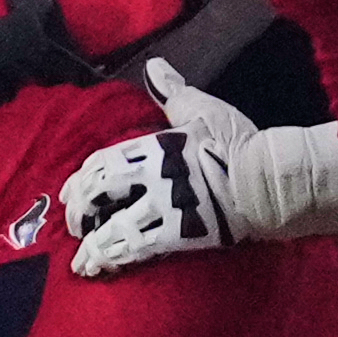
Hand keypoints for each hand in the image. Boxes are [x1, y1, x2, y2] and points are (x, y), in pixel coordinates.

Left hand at [65, 64, 265, 272]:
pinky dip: (120, 260)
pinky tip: (108, 269)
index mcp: (153, 147)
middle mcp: (152, 177)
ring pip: (116, 228)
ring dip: (95, 247)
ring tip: (82, 262)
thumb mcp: (202, 109)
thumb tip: (154, 66)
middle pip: (101, 195)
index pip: (103, 164)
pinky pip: (142, 249)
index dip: (82, 180)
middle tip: (72, 225)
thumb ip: (172, 93)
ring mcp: (165, 206)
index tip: (69, 193)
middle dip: (81, 212)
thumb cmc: (237, 141)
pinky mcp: (182, 233)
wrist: (268, 178)